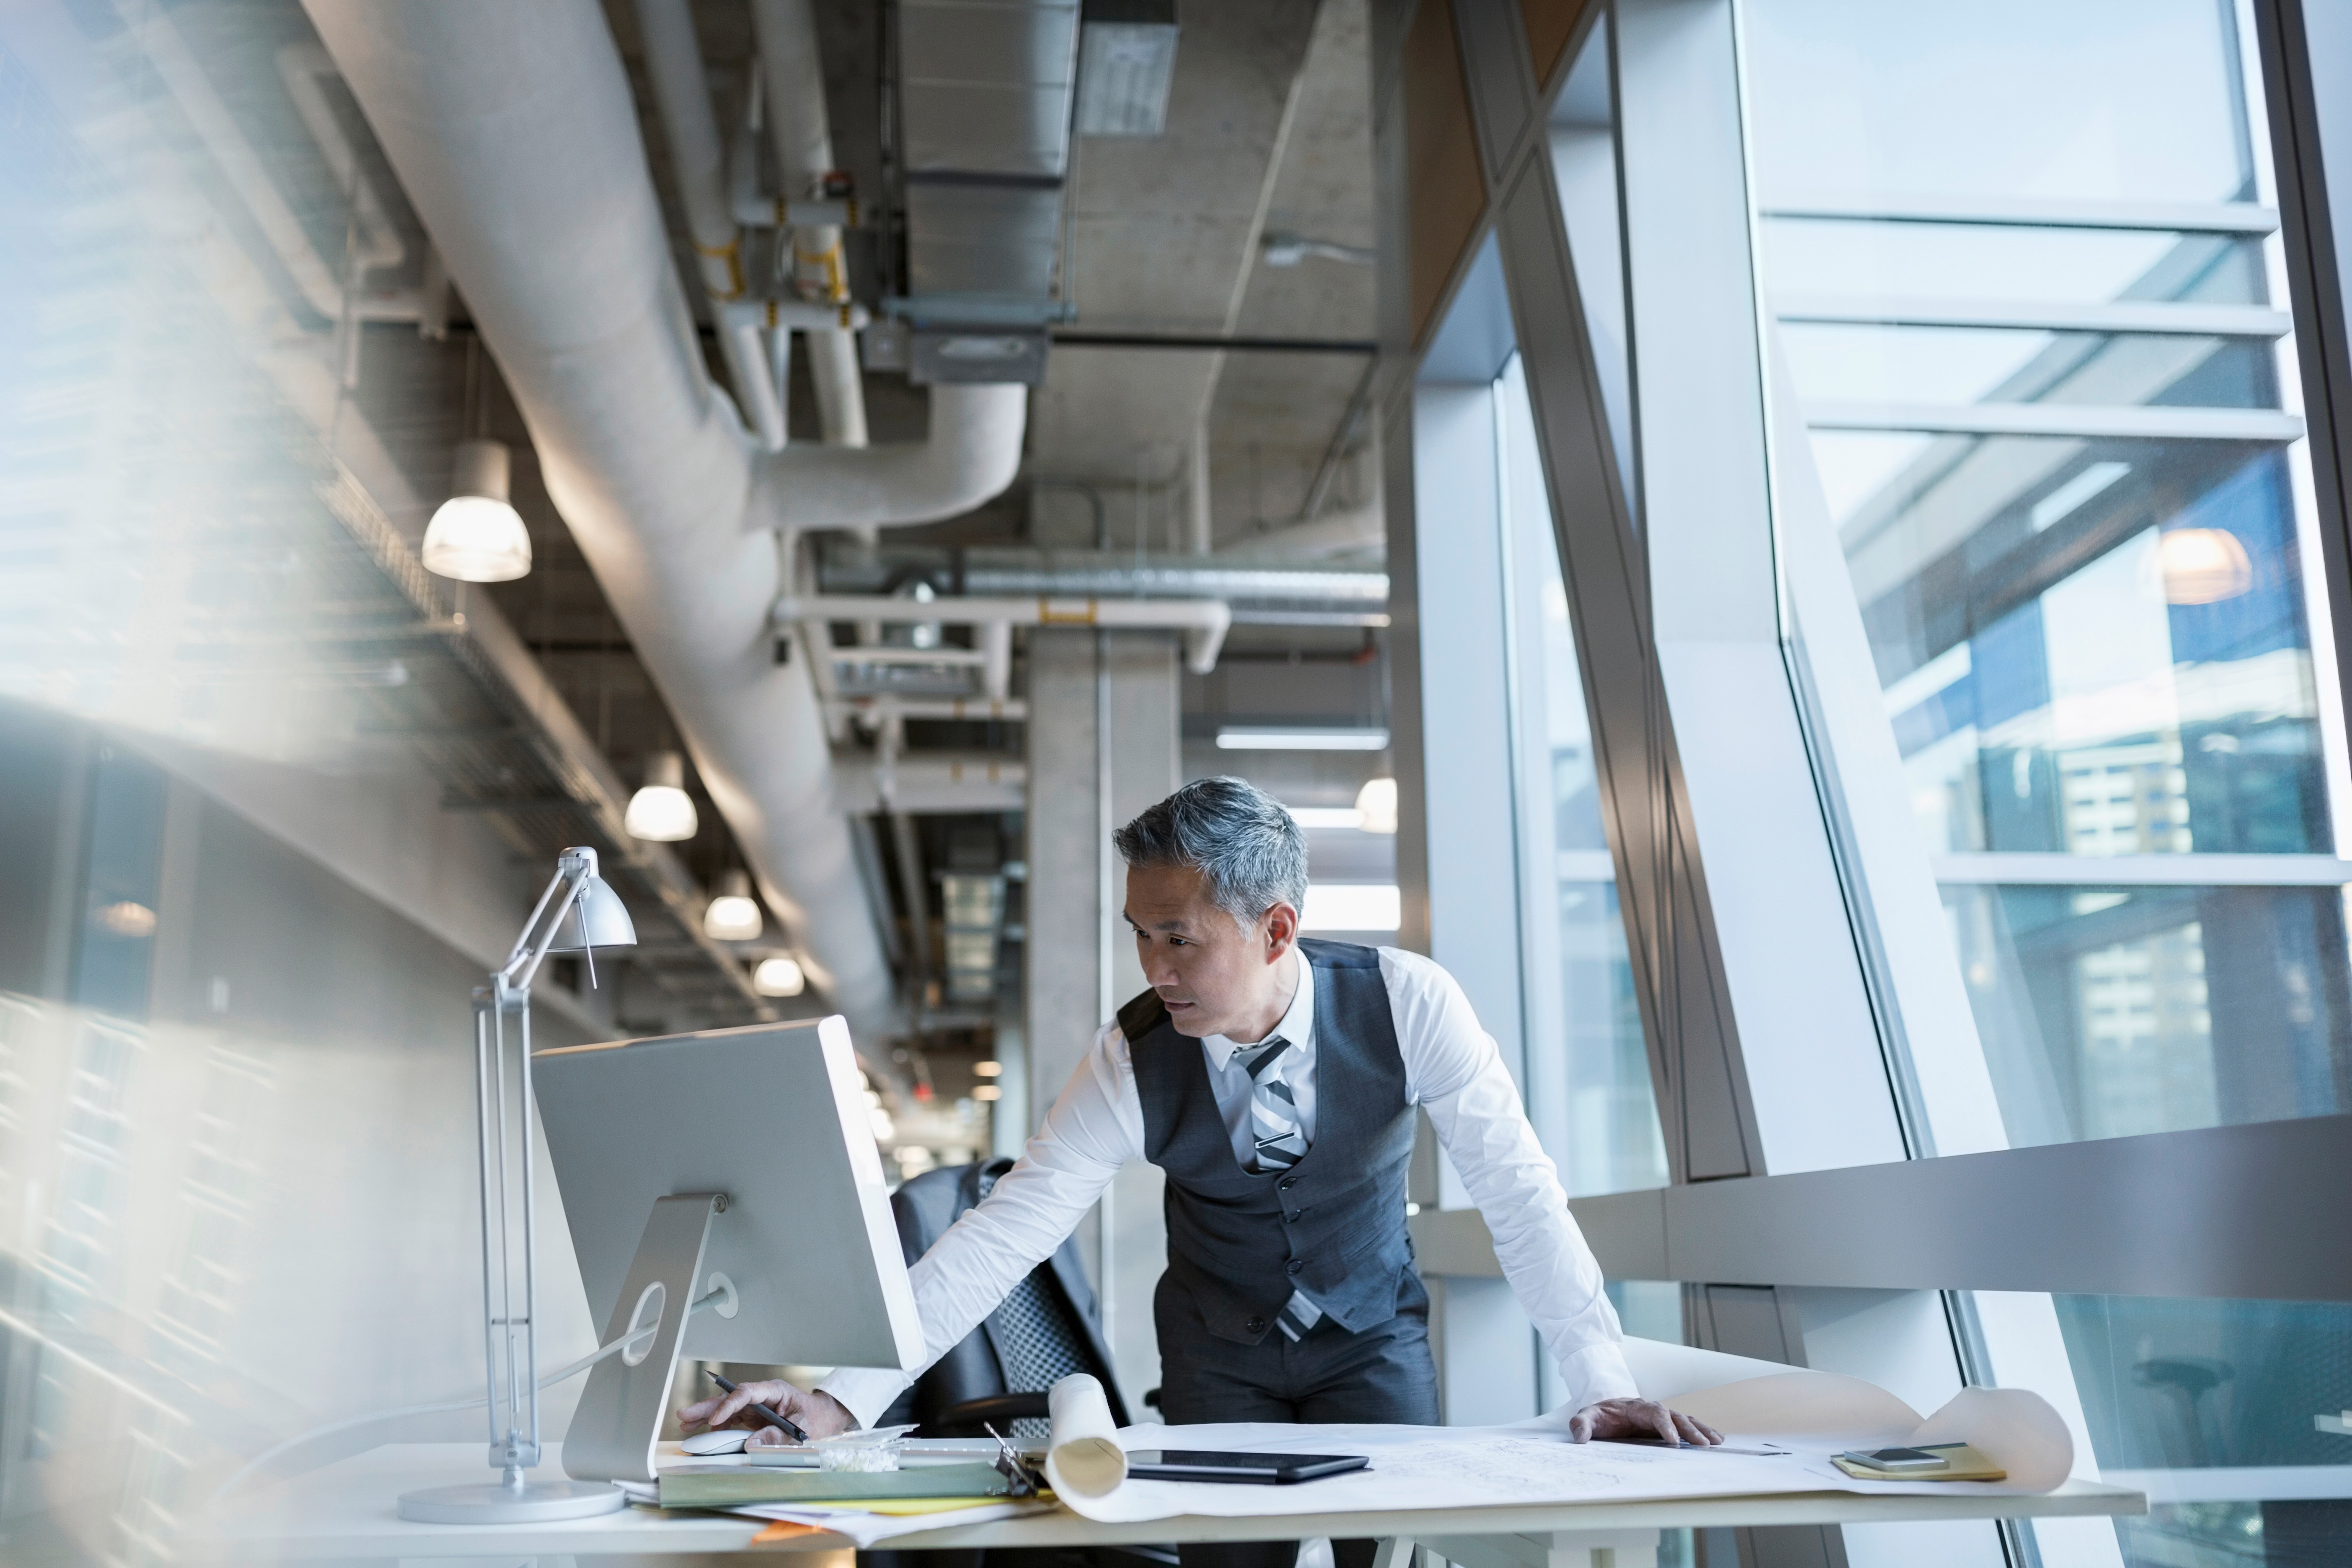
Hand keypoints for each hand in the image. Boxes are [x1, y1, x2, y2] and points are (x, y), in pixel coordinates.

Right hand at [676, 1379, 856, 1444]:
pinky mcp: (753, 1417)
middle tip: (684, 1415)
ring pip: (727, 1409)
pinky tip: (704, 1434)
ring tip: (686, 1425)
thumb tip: (751, 1445)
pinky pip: (731, 1420)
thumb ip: (777, 1437)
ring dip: (706, 1417)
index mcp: (775, 1391)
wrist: (823, 1419)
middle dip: (707, 1407)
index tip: (716, 1419)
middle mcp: (762, 1397)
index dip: (729, 1405)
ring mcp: (756, 1407)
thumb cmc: (816, 1419)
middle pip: (730, 1399)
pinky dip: (717, 1427)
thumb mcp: (802, 1430)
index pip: (747, 1393)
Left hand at [1566, 1396, 1722, 1447]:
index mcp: (1636, 1407)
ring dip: (1701, 1431)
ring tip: (1717, 1442)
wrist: (1605, 1410)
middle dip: (1690, 1431)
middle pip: (1675, 1417)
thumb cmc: (1599, 1415)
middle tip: (1704, 1445)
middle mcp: (1653, 1410)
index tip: (1673, 1441)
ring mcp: (1662, 1417)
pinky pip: (1687, 1426)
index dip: (1664, 1426)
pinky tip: (1717, 1439)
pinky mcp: (1666, 1426)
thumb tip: (1579, 1437)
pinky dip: (1702, 1431)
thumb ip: (1582, 1425)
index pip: (1654, 1412)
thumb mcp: (1586, 1417)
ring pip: (1685, 1420)